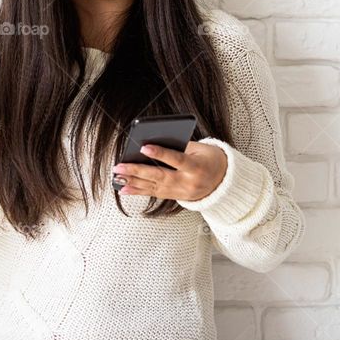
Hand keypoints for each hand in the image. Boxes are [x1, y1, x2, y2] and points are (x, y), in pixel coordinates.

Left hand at [111, 140, 227, 201]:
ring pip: (154, 187)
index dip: (160, 154)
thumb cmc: (209, 160)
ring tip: (117, 177)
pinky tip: (124, 188)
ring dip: (133, 182)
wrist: (222, 182)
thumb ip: (179, 146)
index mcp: (197, 167)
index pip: (176, 160)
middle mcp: (188, 182)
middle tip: (120, 166)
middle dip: (137, 171)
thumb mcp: (200, 149)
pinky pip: (154, 194)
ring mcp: (181, 192)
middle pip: (160, 176)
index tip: (144, 147)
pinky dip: (138, 191)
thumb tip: (152, 142)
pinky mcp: (174, 197)